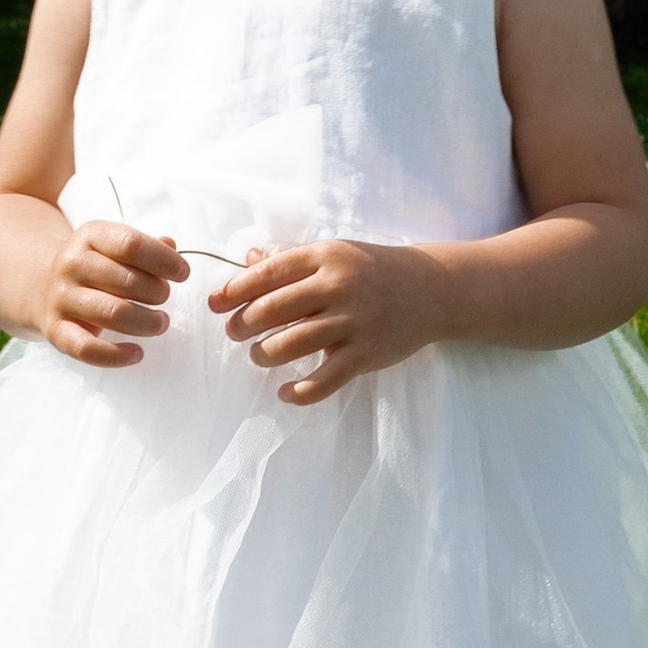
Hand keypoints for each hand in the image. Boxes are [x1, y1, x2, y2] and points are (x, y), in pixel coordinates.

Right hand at [40, 219, 186, 367]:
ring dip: (147, 322)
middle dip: (158, 293)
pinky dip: (116, 356)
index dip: (164, 260)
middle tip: (164, 299)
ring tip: (161, 323)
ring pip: (113, 313)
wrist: (41, 285)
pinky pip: (87, 348)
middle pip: (126, 280)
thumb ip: (145, 246)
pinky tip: (137, 353)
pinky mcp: (55, 329)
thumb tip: (172, 247)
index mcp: (90, 235)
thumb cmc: (95, 266)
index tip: (183, 274)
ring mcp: (61, 297)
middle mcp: (71, 264)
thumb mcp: (114, 246)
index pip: (131, 244)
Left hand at [210, 237, 439, 402]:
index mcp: (324, 257)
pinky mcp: (366, 354)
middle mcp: (338, 286)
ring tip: (260, 356)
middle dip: (243, 325)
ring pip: (291, 344)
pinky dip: (300, 392)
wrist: (431, 289)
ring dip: (264, 354)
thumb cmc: (373, 270)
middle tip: (236, 333)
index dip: (234, 290)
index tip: (215, 304)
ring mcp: (353, 321)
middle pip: (272, 309)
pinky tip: (286, 393)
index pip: (267, 273)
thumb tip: (245, 258)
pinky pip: (325, 380)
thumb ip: (290, 261)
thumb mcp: (334, 254)